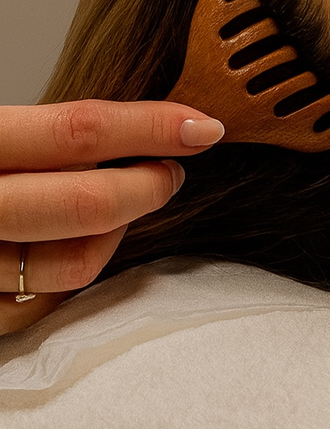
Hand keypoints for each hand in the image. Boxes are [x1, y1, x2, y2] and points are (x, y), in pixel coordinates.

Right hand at [0, 100, 223, 335]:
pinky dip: (75, 274)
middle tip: (172, 168)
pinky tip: (82, 246)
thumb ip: (29, 135)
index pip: (76, 131)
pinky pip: (39, 304)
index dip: (150, 126)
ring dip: (117, 233)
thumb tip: (118, 130)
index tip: (201, 125)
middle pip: (84, 202)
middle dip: (148, 185)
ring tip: (125, 203)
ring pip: (70, 264)